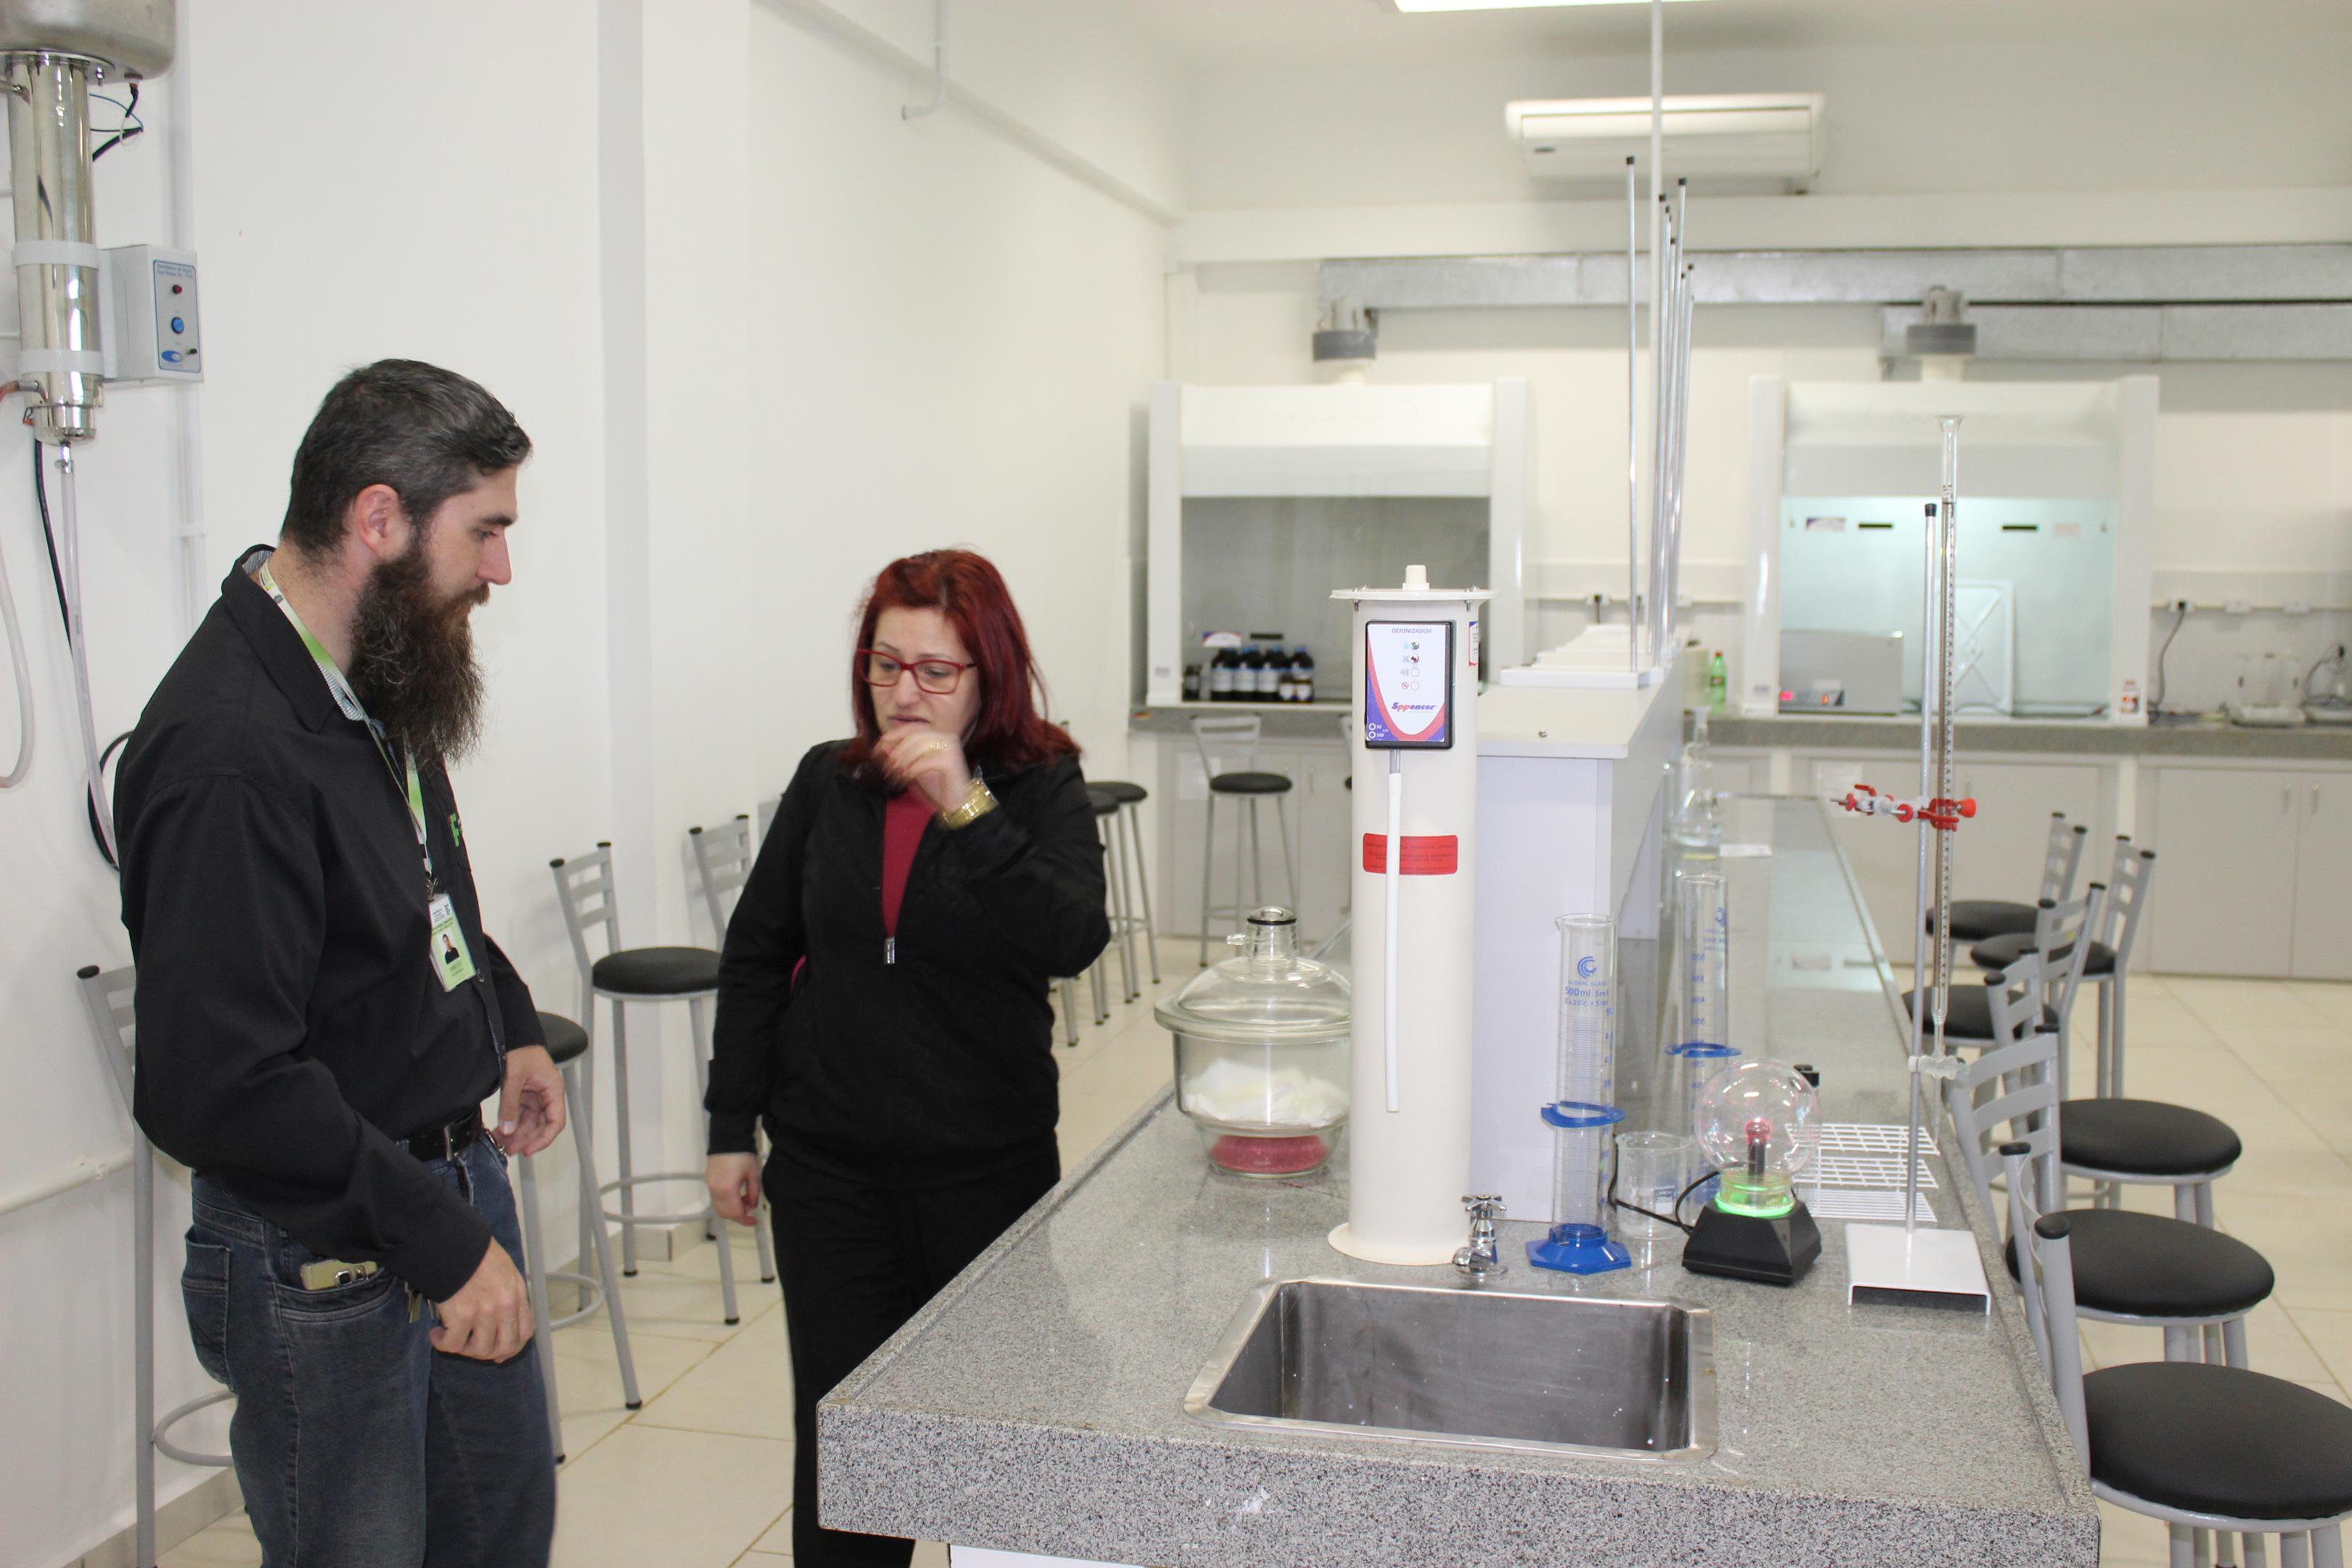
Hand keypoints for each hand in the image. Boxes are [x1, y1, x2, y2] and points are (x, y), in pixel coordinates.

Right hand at [432, 1240, 532, 1361]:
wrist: (454, 1243)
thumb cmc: (476, 1253)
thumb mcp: (505, 1270)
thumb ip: (509, 1294)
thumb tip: (503, 1320)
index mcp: (517, 1294)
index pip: (525, 1332)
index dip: (512, 1347)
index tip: (498, 1351)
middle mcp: (505, 1307)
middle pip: (505, 1347)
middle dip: (488, 1354)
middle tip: (471, 1347)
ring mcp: (485, 1313)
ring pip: (480, 1350)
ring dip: (464, 1349)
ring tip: (452, 1337)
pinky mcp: (462, 1316)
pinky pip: (453, 1345)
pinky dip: (442, 1344)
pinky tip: (436, 1334)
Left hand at [495, 1045, 565, 1157]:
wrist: (511, 1035)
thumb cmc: (520, 1050)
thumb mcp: (513, 1078)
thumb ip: (510, 1106)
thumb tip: (508, 1130)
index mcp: (553, 1090)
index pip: (555, 1122)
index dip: (543, 1139)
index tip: (528, 1150)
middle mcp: (547, 1095)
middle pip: (540, 1125)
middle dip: (525, 1138)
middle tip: (509, 1149)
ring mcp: (535, 1096)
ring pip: (529, 1122)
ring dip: (516, 1134)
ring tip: (501, 1143)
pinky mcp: (524, 1095)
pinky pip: (520, 1115)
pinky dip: (511, 1124)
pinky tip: (500, 1132)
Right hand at [706, 1153, 762, 1226]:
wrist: (728, 1137)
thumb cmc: (743, 1155)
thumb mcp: (753, 1174)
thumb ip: (753, 1192)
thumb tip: (752, 1205)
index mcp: (727, 1190)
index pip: (735, 1213)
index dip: (745, 1220)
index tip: (755, 1221)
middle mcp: (715, 1190)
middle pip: (724, 1213)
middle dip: (738, 1214)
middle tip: (750, 1206)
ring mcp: (709, 1185)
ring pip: (719, 1206)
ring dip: (731, 1208)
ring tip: (744, 1197)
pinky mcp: (708, 1180)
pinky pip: (716, 1198)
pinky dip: (726, 1201)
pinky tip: (736, 1192)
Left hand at [871, 723, 971, 814]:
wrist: (957, 804)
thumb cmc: (936, 787)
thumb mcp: (912, 769)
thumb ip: (900, 756)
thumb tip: (883, 746)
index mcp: (937, 736)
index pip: (911, 729)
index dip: (892, 736)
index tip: (877, 748)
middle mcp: (946, 737)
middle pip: (914, 735)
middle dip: (896, 750)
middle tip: (886, 766)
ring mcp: (950, 747)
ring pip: (919, 745)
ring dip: (903, 760)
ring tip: (895, 773)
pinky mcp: (952, 761)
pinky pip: (926, 761)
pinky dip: (912, 769)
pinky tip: (906, 778)